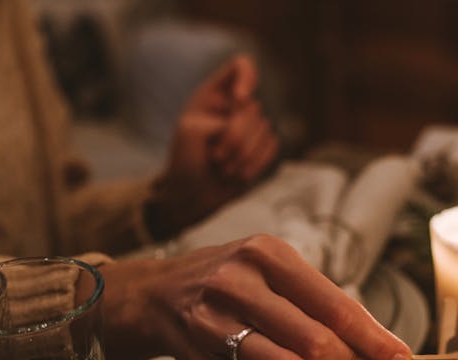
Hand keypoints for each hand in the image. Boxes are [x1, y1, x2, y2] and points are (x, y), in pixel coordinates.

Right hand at [98, 235, 411, 359]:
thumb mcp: (277, 270)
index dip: (372, 338)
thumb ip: (324, 305)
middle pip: (314, 342)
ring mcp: (212, 322)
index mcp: (266, 254)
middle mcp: (236, 283)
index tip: (399, 356)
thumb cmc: (237, 280)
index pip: (334, 305)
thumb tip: (379, 348)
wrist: (160, 293)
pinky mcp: (200, 357)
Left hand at [153, 55, 279, 232]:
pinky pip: (272, 147)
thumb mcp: (190, 132)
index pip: (242, 66)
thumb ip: (221, 119)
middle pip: (253, 108)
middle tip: (215, 157)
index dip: (247, 78)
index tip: (239, 99)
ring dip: (242, 155)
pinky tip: (237, 173)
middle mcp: (236, 107)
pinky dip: (254, 164)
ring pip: (265, 130)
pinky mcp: (262, 148)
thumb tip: (253, 126)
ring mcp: (251, 127)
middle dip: (235, 137)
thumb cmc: (184, 162)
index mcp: (215, 94)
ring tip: (222, 168)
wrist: (192, 195)